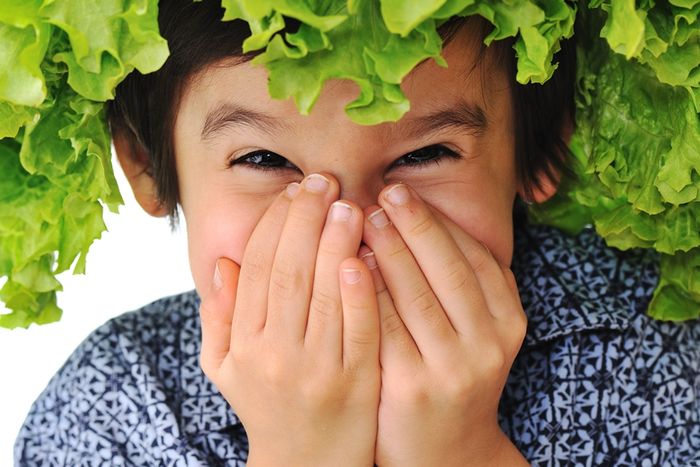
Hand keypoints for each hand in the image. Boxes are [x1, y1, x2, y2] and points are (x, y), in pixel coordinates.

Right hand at [199, 173, 379, 465]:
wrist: (307, 464)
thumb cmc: (267, 407)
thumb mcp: (225, 367)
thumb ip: (220, 316)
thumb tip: (222, 263)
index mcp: (243, 343)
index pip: (256, 267)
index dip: (274, 224)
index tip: (294, 192)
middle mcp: (275, 352)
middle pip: (289, 270)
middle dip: (306, 220)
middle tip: (324, 182)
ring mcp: (316, 368)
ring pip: (324, 292)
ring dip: (336, 242)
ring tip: (348, 204)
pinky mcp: (356, 381)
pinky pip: (359, 327)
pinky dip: (361, 290)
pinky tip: (365, 255)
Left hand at [361, 183, 527, 466]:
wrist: (444, 451)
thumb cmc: (451, 376)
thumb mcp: (476, 332)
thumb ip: (464, 284)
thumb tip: (424, 217)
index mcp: (508, 322)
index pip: (476, 258)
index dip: (439, 222)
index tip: (406, 192)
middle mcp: (488, 344)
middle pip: (448, 270)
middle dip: (414, 225)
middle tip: (382, 194)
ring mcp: (452, 369)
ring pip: (415, 295)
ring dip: (387, 251)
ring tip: (361, 218)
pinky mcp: (412, 388)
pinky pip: (384, 328)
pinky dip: (366, 291)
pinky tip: (349, 263)